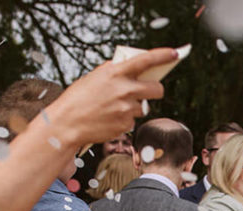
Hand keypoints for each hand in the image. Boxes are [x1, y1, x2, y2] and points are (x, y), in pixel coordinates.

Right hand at [42, 48, 175, 148]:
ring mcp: (127, 109)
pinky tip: (109, 118)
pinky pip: (133, 121)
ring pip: (144, 107)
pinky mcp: (126, 124)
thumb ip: (115, 72)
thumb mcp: (95, 77)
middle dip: (154, 90)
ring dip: (135, 107)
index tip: (175, 53)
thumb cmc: (79, 98)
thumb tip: (134, 68)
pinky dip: (124, 120)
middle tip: (147, 91)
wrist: (67, 123)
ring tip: (114, 107)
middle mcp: (125, 90)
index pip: (146, 60)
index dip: (163, 56)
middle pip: (157, 90)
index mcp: (116, 73)